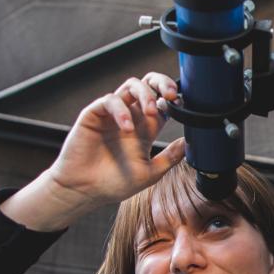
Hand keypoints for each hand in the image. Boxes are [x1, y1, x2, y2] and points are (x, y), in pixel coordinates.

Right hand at [0, 73, 185, 230]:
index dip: (174, 100)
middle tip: (171, 94)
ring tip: (151, 111)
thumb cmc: (114, 183)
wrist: (84, 191)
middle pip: (148, 85)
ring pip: (131, 86)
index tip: (182, 106)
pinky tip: (126, 128)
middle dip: (162, 83)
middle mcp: (131, 117)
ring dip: (145, 94)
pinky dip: (121, 110)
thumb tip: (189, 143)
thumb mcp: (150, 173)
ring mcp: (113, 114)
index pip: (163, 103)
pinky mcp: (94, 114)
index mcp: (145, 129)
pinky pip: (110, 100)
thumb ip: (170, 157)